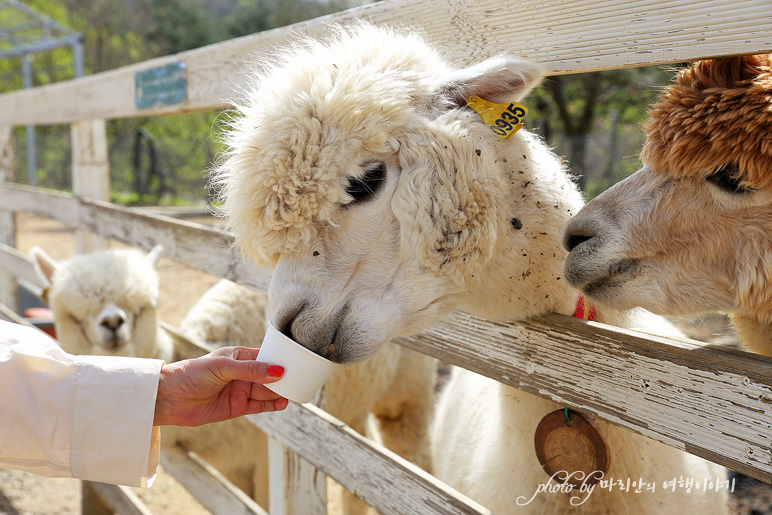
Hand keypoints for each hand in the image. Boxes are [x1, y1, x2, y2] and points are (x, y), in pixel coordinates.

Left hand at [153, 346, 287, 425]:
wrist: (169, 397)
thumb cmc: (192, 374)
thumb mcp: (223, 367)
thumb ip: (251, 370)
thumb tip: (278, 372)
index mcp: (240, 357)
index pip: (266, 356)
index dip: (281, 359)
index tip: (298, 362)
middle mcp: (242, 373)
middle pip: (270, 375)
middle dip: (284, 377)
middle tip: (302, 379)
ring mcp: (240, 390)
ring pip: (267, 391)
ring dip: (281, 392)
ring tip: (296, 392)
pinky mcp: (237, 407)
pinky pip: (260, 406)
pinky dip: (272, 405)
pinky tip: (283, 403)